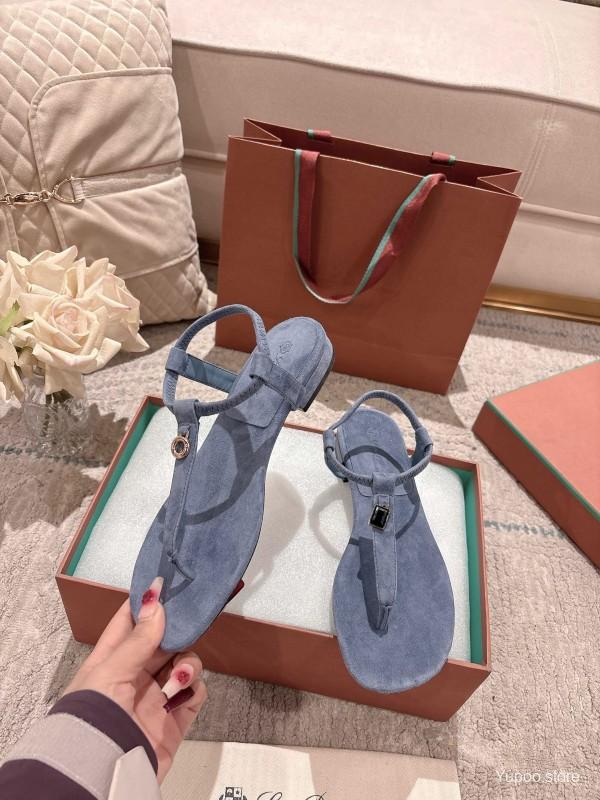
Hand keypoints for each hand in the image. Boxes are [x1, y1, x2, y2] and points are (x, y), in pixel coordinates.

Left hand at [64, 577, 206, 781]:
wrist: (102, 775)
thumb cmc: (93, 718)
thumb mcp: (110, 672)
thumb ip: (138, 639)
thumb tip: (155, 600)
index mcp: (111, 661)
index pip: (129, 623)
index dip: (146, 603)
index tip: (165, 582)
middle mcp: (134, 677)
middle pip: (163, 641)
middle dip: (177, 630)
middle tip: (191, 618)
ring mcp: (156, 698)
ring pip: (183, 663)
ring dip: (187, 662)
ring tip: (178, 676)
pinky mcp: (174, 721)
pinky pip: (194, 693)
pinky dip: (193, 688)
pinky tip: (182, 691)